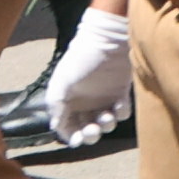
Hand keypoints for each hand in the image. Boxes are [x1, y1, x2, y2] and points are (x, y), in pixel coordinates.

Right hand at [43, 3, 135, 141]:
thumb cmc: (81, 59)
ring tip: (107, 116)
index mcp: (68, 101)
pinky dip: (121, 113)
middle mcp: (85, 102)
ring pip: (105, 123)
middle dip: (90, 134)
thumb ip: (56, 106)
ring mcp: (103, 98)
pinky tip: (120, 104)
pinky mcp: (121, 92)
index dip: (72, 136)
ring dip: (106, 125)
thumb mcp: (62, 82)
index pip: (67, 127)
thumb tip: (56, 127)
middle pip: (87, 128)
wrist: (107, 38)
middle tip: (94, 130)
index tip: (78, 139)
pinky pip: (122, 111)